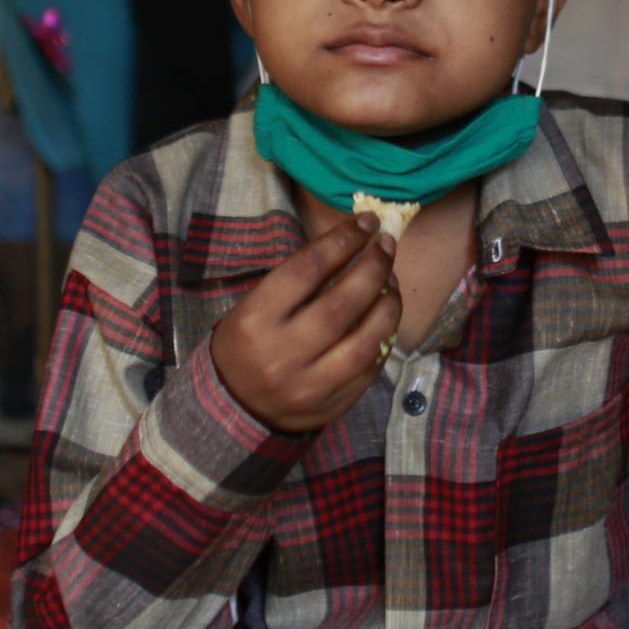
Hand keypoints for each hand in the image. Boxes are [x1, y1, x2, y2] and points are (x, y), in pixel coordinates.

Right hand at [210, 213, 402, 432]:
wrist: (235, 405)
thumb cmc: (247, 342)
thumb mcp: (256, 305)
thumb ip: (299, 281)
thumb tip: (353, 245)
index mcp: (256, 319)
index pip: (306, 270)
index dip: (342, 241)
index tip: (366, 223)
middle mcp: (283, 353)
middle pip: (342, 304)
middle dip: (373, 268)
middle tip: (387, 246)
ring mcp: (310, 385)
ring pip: (365, 340)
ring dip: (388, 305)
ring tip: (392, 284)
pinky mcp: (332, 405)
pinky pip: (371, 368)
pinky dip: (384, 338)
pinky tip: (384, 319)